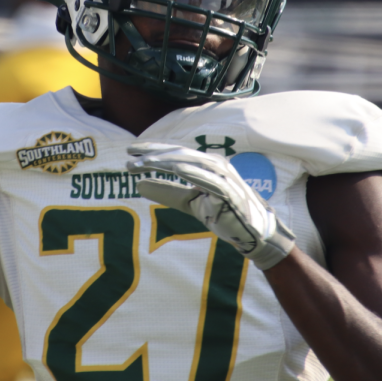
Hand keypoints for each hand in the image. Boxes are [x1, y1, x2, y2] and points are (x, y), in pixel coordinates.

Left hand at [127, 142, 294, 269]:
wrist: (251, 231)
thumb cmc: (221, 212)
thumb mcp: (188, 201)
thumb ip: (166, 192)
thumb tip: (138, 186)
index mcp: (204, 164)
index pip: (175, 152)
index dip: (153, 149)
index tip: (130, 150)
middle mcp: (214, 164)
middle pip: (180, 154)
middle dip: (154, 154)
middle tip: (129, 157)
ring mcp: (223, 176)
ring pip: (191, 163)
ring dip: (167, 161)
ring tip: (145, 162)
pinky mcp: (229, 191)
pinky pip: (209, 179)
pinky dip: (193, 172)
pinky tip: (176, 169)